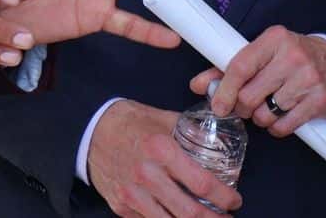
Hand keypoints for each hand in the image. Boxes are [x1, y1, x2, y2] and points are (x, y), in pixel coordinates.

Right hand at [88, 100, 241, 216]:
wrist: (91, 131)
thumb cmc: (130, 122)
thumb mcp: (163, 119)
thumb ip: (191, 131)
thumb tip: (220, 142)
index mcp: (161, 150)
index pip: (202, 183)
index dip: (224, 197)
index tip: (234, 200)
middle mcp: (147, 175)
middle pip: (190, 212)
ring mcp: (132, 194)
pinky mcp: (121, 206)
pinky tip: (177, 217)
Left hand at [189, 26, 325, 136]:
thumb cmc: (294, 58)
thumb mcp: (264, 53)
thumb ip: (230, 68)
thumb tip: (198, 84)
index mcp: (274, 39)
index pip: (240, 66)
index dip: (224, 89)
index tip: (218, 105)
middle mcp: (292, 56)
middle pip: (250, 95)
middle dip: (243, 107)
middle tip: (247, 105)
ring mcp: (309, 79)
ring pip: (265, 113)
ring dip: (260, 117)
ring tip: (268, 107)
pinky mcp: (320, 100)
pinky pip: (284, 126)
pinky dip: (276, 127)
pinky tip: (281, 116)